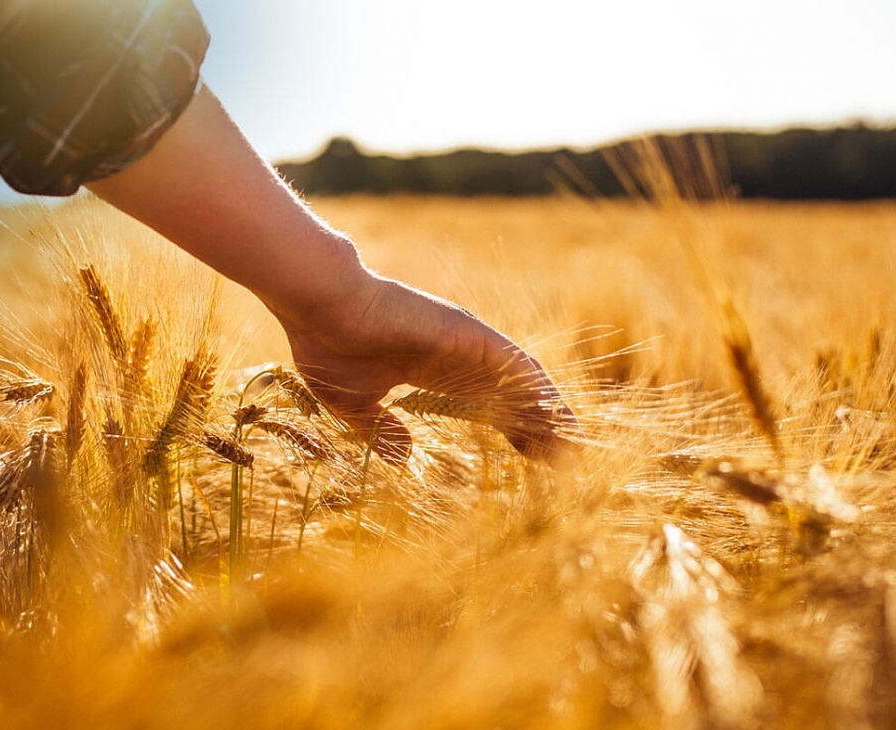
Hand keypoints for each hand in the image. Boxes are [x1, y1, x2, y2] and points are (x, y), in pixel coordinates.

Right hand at [274, 270, 580, 462]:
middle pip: (511, 396)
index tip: (533, 459)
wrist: (322, 306)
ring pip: (521, 381)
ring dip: (548, 412)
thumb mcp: (354, 405)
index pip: (485, 405)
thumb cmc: (328, 346)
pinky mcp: (469, 333)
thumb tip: (404, 457)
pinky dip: (539, 390)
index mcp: (432, 371)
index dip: (512, 431)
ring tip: (574, 446)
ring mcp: (465, 342)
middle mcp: (457, 356)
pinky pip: (515, 364)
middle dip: (540, 427)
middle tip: (567, 462)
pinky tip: (557, 417)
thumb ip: (379, 430)